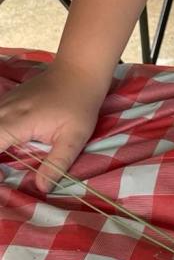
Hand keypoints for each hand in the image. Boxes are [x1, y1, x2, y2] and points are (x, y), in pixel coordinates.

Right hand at [0, 62, 104, 191]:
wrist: (79, 71)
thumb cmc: (79, 104)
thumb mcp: (75, 137)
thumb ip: (58, 163)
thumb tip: (41, 188)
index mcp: (17, 123)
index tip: (3, 180)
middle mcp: (4, 112)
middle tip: (5, 172)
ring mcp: (3, 103)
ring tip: (6, 160)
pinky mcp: (7, 100)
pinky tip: (6, 142)